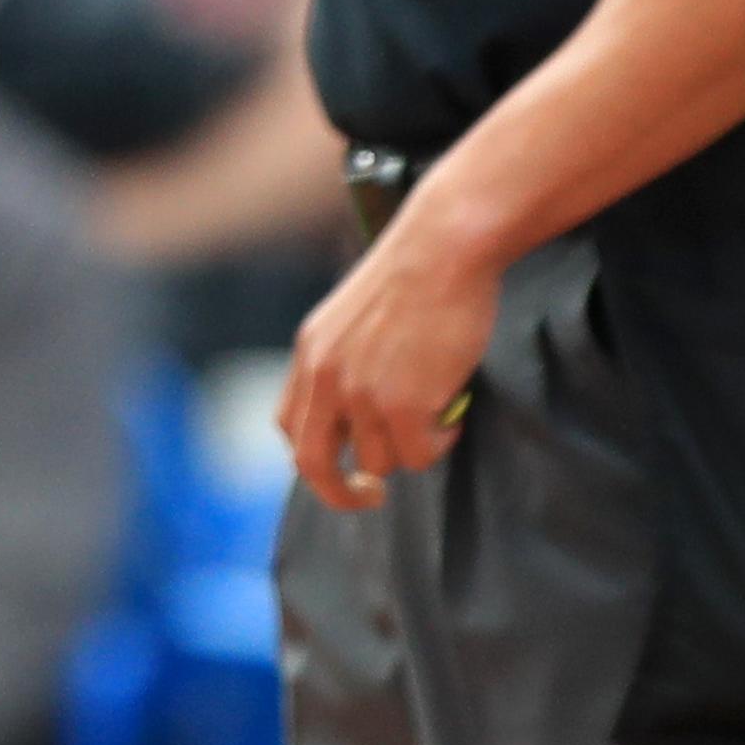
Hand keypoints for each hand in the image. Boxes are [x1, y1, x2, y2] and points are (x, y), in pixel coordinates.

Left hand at [277, 200, 501, 509]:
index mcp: (310, 352)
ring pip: (381, 461)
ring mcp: (360, 394)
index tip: (343, 467)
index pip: (290, 426)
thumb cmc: (416, 272)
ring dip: (412, 447)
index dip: (314, 455)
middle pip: (313, 463)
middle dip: (340, 492)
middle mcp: (325, 377)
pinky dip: (440, 443)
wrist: (444, 246)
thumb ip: (345, 362)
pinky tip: (454, 411)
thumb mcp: (355, 316)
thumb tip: (357, 417)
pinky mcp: (402, 405)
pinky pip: (419, 456)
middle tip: (370, 497)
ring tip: (439, 411)